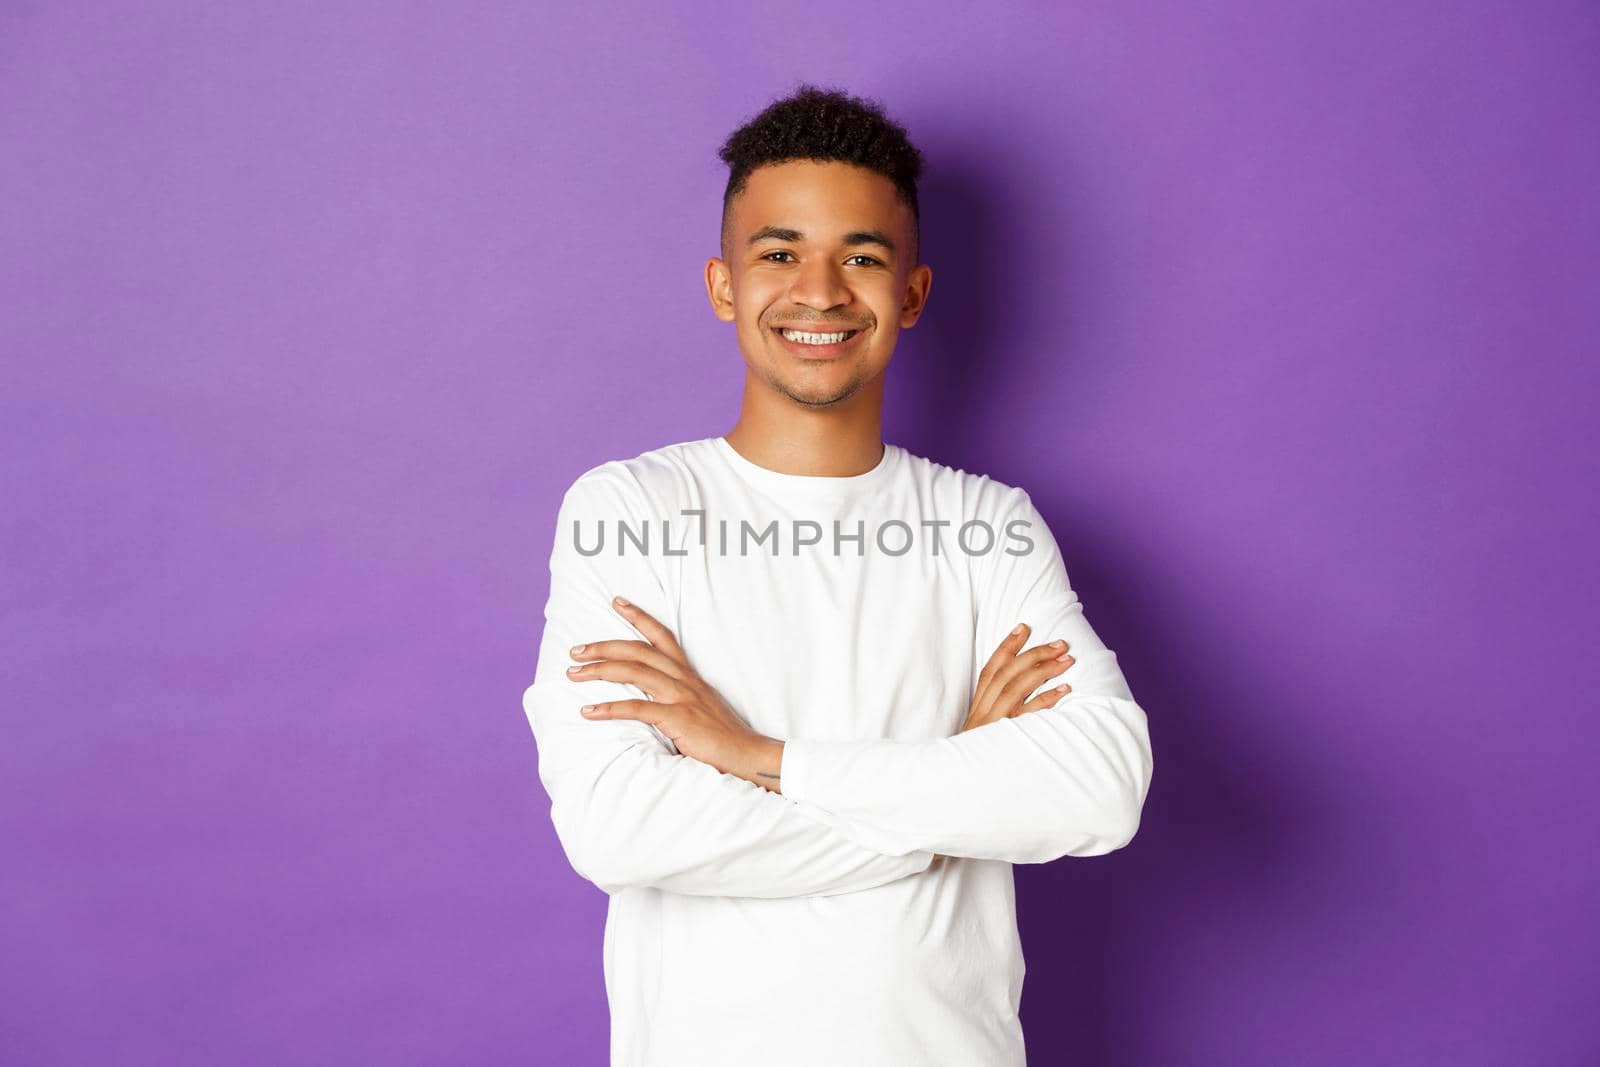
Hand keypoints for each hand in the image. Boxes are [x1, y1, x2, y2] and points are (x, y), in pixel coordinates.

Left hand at [568, 595, 783, 791]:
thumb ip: (676, 697)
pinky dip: (609, 709)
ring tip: (573, 674)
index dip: (639, 616)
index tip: (617, 602)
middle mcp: (684, 679)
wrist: (747, 754)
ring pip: (634, 672)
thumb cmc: (721, 736)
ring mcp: (681, 697)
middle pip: (638, 650)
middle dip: (603, 647)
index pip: (662, 636)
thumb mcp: (698, 707)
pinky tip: (588, 711)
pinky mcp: (678, 718)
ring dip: (599, 670)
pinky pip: (637, 708)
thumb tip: (649, 698)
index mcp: (688, 674)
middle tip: (575, 650)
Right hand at [931, 626, 1076, 864]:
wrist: (954, 799)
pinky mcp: (1005, 742)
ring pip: (1018, 688)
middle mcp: (982, 714)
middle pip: (1008, 673)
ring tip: (1067, 659)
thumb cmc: (972, 769)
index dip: (1006, 646)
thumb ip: (993, 721)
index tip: (1024, 627)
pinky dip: (1048, 701)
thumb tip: (1015, 705)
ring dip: (1045, 670)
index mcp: (975, 710)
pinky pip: (1029, 717)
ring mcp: (993, 727)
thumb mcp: (978, 740)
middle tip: (1060, 643)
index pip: (989, 670)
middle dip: (1035, 653)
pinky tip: (1065, 692)